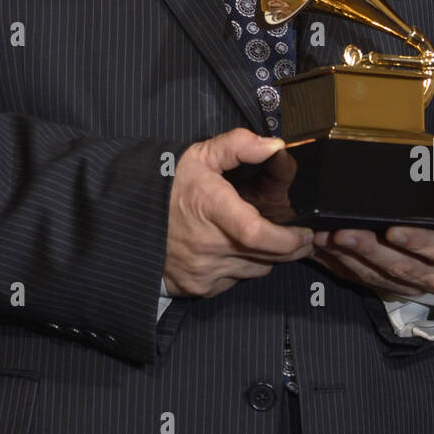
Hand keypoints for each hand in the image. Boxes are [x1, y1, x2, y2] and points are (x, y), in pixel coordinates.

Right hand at [163, 128, 313, 299]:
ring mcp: (202, 271)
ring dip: (266, 256)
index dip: (288, 238)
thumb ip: (238, 145)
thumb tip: (275, 146)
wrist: (128, 221)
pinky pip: (235, 282)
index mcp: (209, 207)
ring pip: (255, 270)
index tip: (305, 232)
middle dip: (288, 247)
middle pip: (266, 256)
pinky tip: (233, 249)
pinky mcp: (198, 288)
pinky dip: (242, 267)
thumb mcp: (199, 155)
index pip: (258, 234)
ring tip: (261, 235)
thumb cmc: (167, 185)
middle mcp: (207, 245)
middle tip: (297, 234)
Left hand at [310, 225, 433, 298]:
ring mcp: (413, 287)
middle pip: (401, 265)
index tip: (392, 231)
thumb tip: (409, 162)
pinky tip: (322, 251)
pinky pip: (360, 281)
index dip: (417, 241)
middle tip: (342, 232)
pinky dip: (339, 265)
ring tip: (324, 238)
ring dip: (346, 257)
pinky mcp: (389, 291)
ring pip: (377, 276)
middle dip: (368, 248)